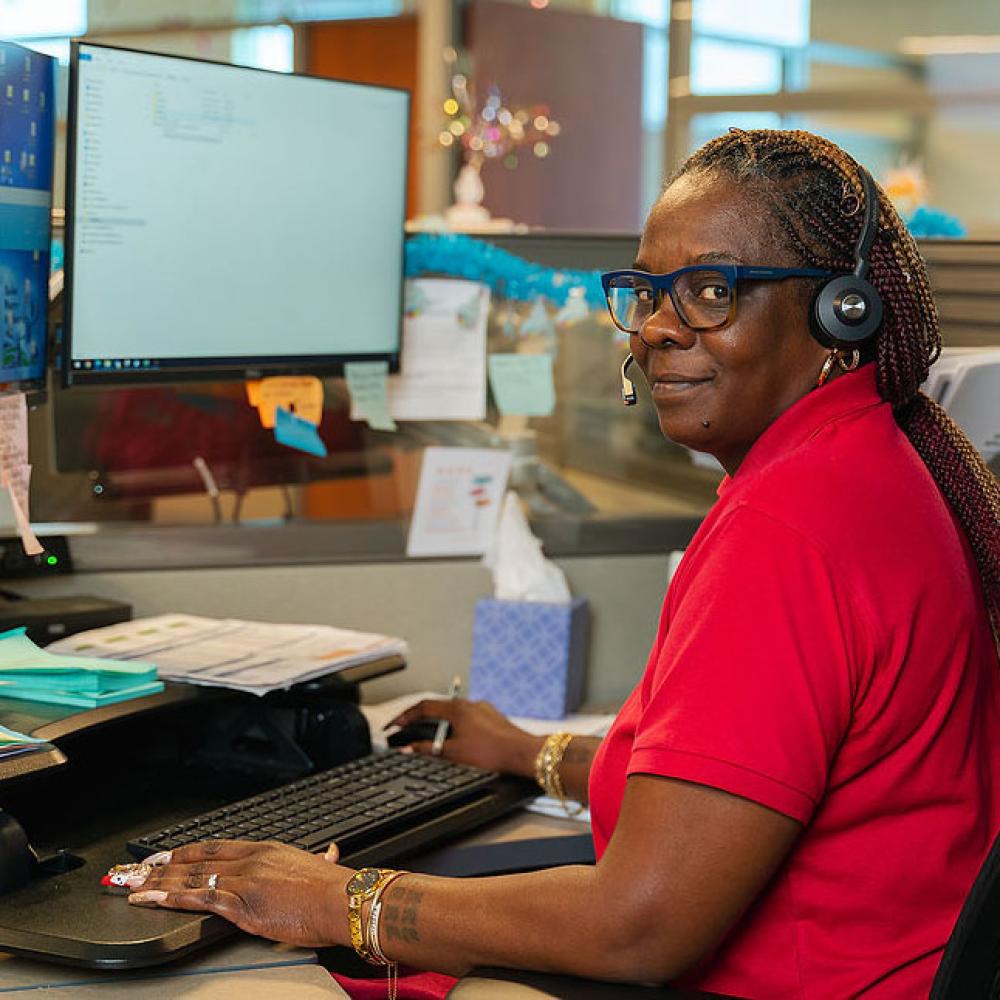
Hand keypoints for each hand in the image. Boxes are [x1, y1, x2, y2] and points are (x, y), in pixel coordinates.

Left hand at [127, 839, 351, 947]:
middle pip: (197, 859)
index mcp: (268, 850)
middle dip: (163, 865)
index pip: (217, 847)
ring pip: (191, 877)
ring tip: (132, 884)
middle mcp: (252, 861)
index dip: (188, 851)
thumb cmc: (336, 890)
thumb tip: (327, 855)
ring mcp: (244, 881)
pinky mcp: (242, 905)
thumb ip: (318, 860)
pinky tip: (152, 899)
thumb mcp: (321, 867)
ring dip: (157, 881)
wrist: (345, 902)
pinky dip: (170, 898)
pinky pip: (198, 899)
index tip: (168, 854)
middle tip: (136, 868)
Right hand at [388, 698, 543, 776]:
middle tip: (406, 730)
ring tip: (430, 740)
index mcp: (457, 709)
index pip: (423, 707)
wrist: (522, 754)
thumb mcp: (453, 753)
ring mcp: (482, 710)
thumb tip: (408, 748)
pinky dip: (455, 727)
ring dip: (438, 725)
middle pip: (438, 708)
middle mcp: (469, 704)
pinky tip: (456, 740)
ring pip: (453, 714)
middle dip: (420, 720)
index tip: (393, 725)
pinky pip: (467, 719)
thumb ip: (428, 749)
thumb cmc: (492, 752)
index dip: (405, 716)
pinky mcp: (492, 718)